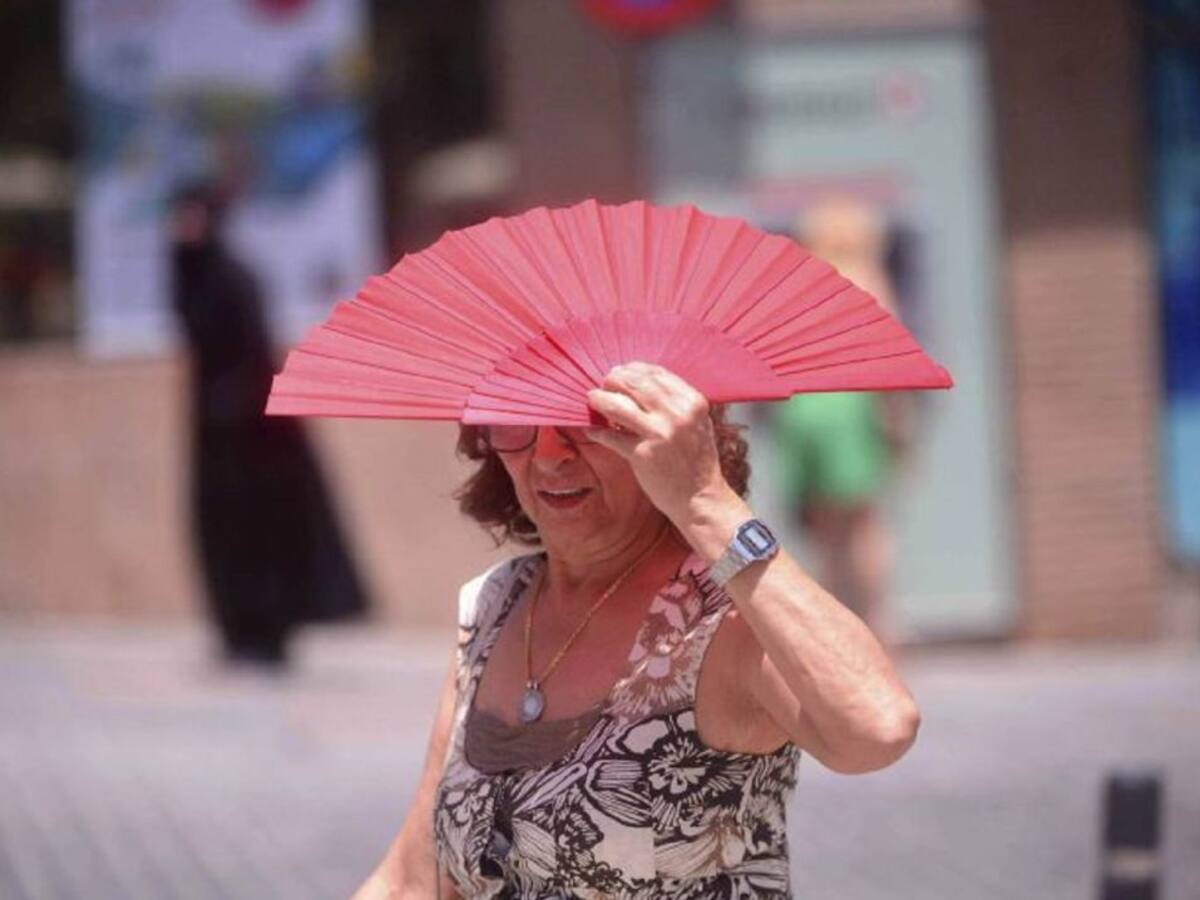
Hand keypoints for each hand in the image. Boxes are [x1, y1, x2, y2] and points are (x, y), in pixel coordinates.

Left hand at [586, 363, 731, 523]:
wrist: (701, 498)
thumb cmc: (696, 459)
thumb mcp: (697, 422)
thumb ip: (675, 402)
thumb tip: (638, 382)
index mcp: (693, 402)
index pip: (656, 373)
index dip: (633, 369)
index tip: (620, 372)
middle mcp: (677, 415)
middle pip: (634, 384)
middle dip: (613, 380)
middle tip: (603, 384)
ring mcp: (659, 434)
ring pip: (618, 406)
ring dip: (600, 400)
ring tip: (592, 399)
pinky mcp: (643, 455)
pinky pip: (611, 437)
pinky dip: (598, 432)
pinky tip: (592, 430)